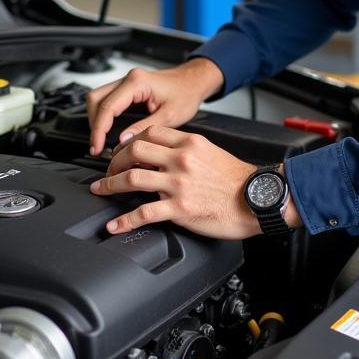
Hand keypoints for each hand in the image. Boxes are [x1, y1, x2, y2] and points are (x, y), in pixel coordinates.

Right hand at [85, 58, 223, 156]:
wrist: (195, 81)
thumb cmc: (187, 93)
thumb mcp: (169, 116)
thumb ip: (144, 128)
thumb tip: (123, 140)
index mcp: (137, 82)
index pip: (107, 106)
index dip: (99, 130)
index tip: (97, 147)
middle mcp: (129, 79)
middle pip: (96, 99)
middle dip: (94, 124)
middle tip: (97, 146)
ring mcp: (127, 82)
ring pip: (98, 98)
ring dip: (97, 120)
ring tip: (101, 141)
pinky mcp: (128, 88)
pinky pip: (107, 100)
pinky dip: (104, 116)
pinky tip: (108, 131)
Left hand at [88, 126, 260, 239]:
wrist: (257, 199)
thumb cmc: (237, 180)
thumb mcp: (211, 152)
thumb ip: (187, 149)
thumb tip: (167, 153)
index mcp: (189, 143)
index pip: (149, 133)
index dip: (129, 141)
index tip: (122, 150)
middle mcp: (181, 159)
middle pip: (134, 150)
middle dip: (114, 161)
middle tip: (108, 170)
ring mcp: (179, 183)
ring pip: (133, 178)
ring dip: (110, 185)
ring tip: (101, 190)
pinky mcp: (180, 208)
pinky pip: (144, 213)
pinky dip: (124, 220)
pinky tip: (114, 225)